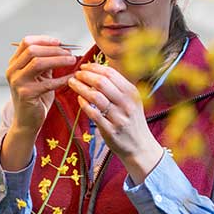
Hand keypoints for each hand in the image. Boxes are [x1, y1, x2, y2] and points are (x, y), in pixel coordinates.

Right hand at [5, 35, 77, 135]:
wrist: (27, 121)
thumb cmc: (35, 97)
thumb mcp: (39, 76)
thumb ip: (46, 62)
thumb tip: (62, 48)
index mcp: (14, 63)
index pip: (26, 42)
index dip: (44, 40)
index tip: (60, 42)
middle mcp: (12, 71)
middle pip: (32, 50)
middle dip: (53, 49)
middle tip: (69, 53)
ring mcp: (17, 82)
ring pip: (37, 62)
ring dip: (58, 59)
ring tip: (72, 60)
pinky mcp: (26, 94)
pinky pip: (48, 82)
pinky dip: (62, 79)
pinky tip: (71, 78)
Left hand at [68, 63, 163, 183]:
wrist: (140, 146)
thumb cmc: (132, 121)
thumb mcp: (131, 101)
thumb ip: (118, 87)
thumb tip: (98, 70)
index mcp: (132, 93)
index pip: (111, 73)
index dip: (94, 67)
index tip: (84, 66)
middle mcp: (127, 104)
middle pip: (102, 82)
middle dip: (86, 75)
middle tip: (76, 74)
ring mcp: (119, 118)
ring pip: (95, 97)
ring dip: (80, 87)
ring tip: (72, 83)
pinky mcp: (111, 131)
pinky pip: (93, 114)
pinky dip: (84, 104)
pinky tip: (79, 99)